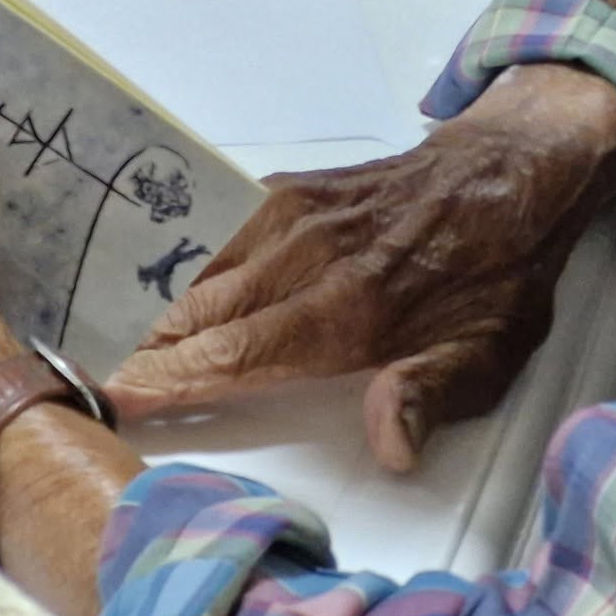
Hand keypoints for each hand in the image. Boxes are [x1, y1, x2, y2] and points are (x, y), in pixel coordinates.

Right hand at [108, 64, 615, 471]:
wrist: (507, 169)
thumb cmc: (495, 274)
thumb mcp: (489, 351)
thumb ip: (429, 396)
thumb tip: (389, 446)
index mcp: (350, 310)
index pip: (236, 355)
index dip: (171, 381)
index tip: (116, 398)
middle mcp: (308, 258)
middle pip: (203, 315)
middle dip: (152, 356)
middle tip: (108, 390)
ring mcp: (294, 215)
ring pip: (207, 275)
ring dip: (170, 318)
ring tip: (140, 356)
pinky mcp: (292, 190)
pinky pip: (227, 238)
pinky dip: (199, 273)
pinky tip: (189, 302)